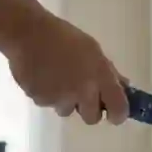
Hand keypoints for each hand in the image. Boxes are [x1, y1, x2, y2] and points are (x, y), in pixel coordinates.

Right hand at [0, 0, 128, 124]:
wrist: (27, 33)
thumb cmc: (63, 37)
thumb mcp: (92, 50)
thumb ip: (109, 72)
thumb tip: (124, 87)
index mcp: (99, 77)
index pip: (118, 109)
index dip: (118, 115)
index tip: (114, 114)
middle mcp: (82, 91)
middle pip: (92, 118)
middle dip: (89, 109)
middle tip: (82, 94)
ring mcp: (59, 98)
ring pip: (67, 110)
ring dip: (66, 100)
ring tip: (57, 78)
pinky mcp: (39, 100)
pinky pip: (48, 104)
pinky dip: (47, 94)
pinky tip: (42, 76)